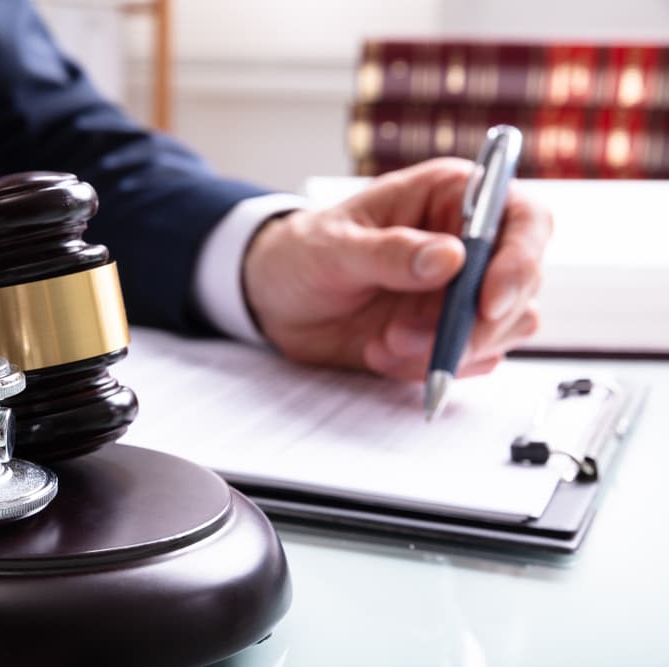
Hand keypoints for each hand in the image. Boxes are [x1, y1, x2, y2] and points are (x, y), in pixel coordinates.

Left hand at [243, 158, 551, 380]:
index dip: (520, 260)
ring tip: (382, 342)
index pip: (523, 218)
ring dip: (447, 349)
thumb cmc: (302, 253)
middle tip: (408, 335)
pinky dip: (429, 367)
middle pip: (521, 285)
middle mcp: (469, 244)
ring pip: (503, 330)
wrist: (275, 300)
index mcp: (450, 197)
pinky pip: (470, 361)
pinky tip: (381, 353)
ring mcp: (462, 293)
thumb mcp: (333, 248)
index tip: (488, 303)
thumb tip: (451, 258)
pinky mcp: (448, 334)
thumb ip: (389, 253)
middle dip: (472, 323)